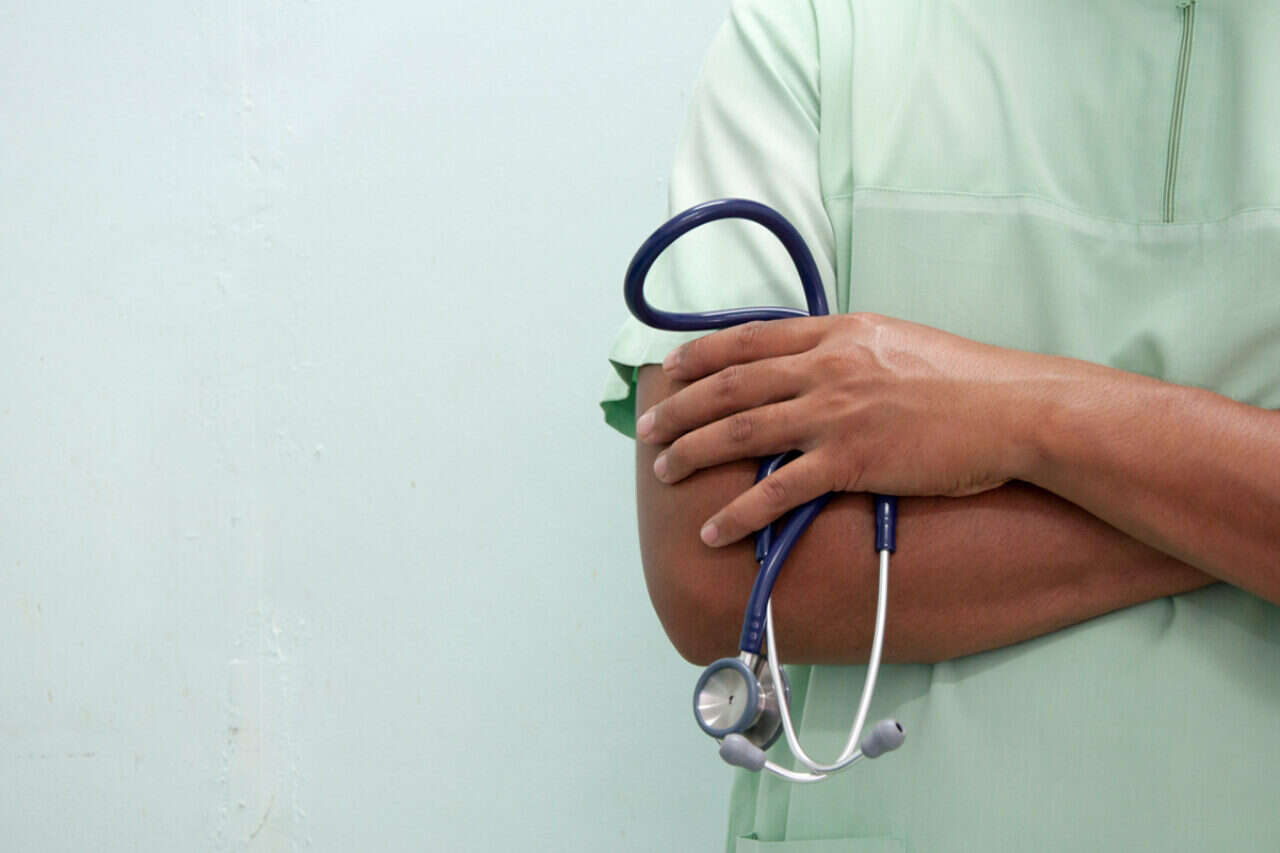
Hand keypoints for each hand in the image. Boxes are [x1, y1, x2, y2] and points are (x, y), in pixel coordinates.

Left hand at [635, 313, 1049, 545]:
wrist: (1013, 409)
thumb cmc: (965, 379)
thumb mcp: (897, 342)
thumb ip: (848, 349)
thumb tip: (814, 361)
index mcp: (837, 333)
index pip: (750, 339)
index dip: (701, 355)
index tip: (670, 369)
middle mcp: (826, 367)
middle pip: (731, 384)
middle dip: (680, 408)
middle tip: (647, 429)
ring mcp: (835, 414)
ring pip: (741, 430)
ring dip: (693, 452)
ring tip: (663, 471)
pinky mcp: (851, 461)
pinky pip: (778, 490)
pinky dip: (739, 512)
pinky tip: (712, 529)